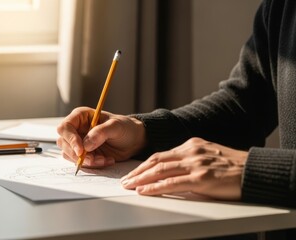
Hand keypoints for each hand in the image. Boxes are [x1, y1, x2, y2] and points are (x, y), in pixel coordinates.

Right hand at [56, 107, 145, 167]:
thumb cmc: (125, 128)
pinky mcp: (83, 154)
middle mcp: (76, 129)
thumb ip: (101, 133)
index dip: (70, 139)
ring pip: (69, 154)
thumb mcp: (116, 126)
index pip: (65, 127)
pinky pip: (80, 162)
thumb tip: (86, 144)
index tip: (81, 150)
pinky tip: (105, 160)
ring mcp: (78, 142)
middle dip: (77, 154)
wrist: (133, 141)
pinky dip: (92, 164)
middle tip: (93, 159)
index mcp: (81, 116)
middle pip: (63, 142)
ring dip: (85, 160)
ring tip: (103, 159)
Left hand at [121, 137, 247, 199]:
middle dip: (138, 171)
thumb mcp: (208, 156)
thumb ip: (189, 160)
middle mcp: (191, 151)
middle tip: (125, 180)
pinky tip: (144, 191)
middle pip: (156, 161)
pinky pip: (172, 183)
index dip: (144, 164)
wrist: (254, 170)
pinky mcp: (202, 178)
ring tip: (129, 185)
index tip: (132, 172)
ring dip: (141, 179)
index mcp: (191, 145)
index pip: (160, 154)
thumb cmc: (232, 167)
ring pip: (161, 170)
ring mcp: (196, 164)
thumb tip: (171, 169)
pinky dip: (155, 187)